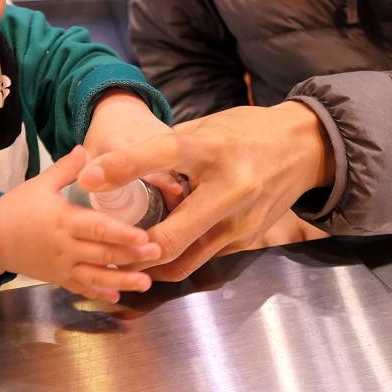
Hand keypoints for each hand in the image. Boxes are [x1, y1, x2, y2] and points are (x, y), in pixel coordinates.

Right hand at [0, 146, 161, 301]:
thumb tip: (85, 149)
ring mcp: (61, 266)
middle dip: (130, 255)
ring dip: (122, 280)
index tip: (143, 236)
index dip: (120, 233)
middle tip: (158, 252)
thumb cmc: (15, 208)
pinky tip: (118, 296)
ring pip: (95, 276)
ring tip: (146, 283)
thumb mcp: (40, 184)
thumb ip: (66, 169)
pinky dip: (99, 292)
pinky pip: (80, 287)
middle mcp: (64, 247)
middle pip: (102, 253)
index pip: (96, 228)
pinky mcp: (57, 278)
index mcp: (62, 221)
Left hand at [78, 102, 334, 281]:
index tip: (87, 178)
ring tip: (117, 257)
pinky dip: (174, 258)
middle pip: (169, 237)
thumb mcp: (205, 128)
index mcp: (213, 150)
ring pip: (182, 260)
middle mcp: (230, 190)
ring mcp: (241, 223)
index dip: (122, 168)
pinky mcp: (246, 241)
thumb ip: (166, 151)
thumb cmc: (245, 133)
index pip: (162, 155)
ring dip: (147, 263)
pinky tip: (153, 252)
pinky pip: (201, 258)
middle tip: (98, 247)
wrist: (304, 149)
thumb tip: (116, 168)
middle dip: (129, 250)